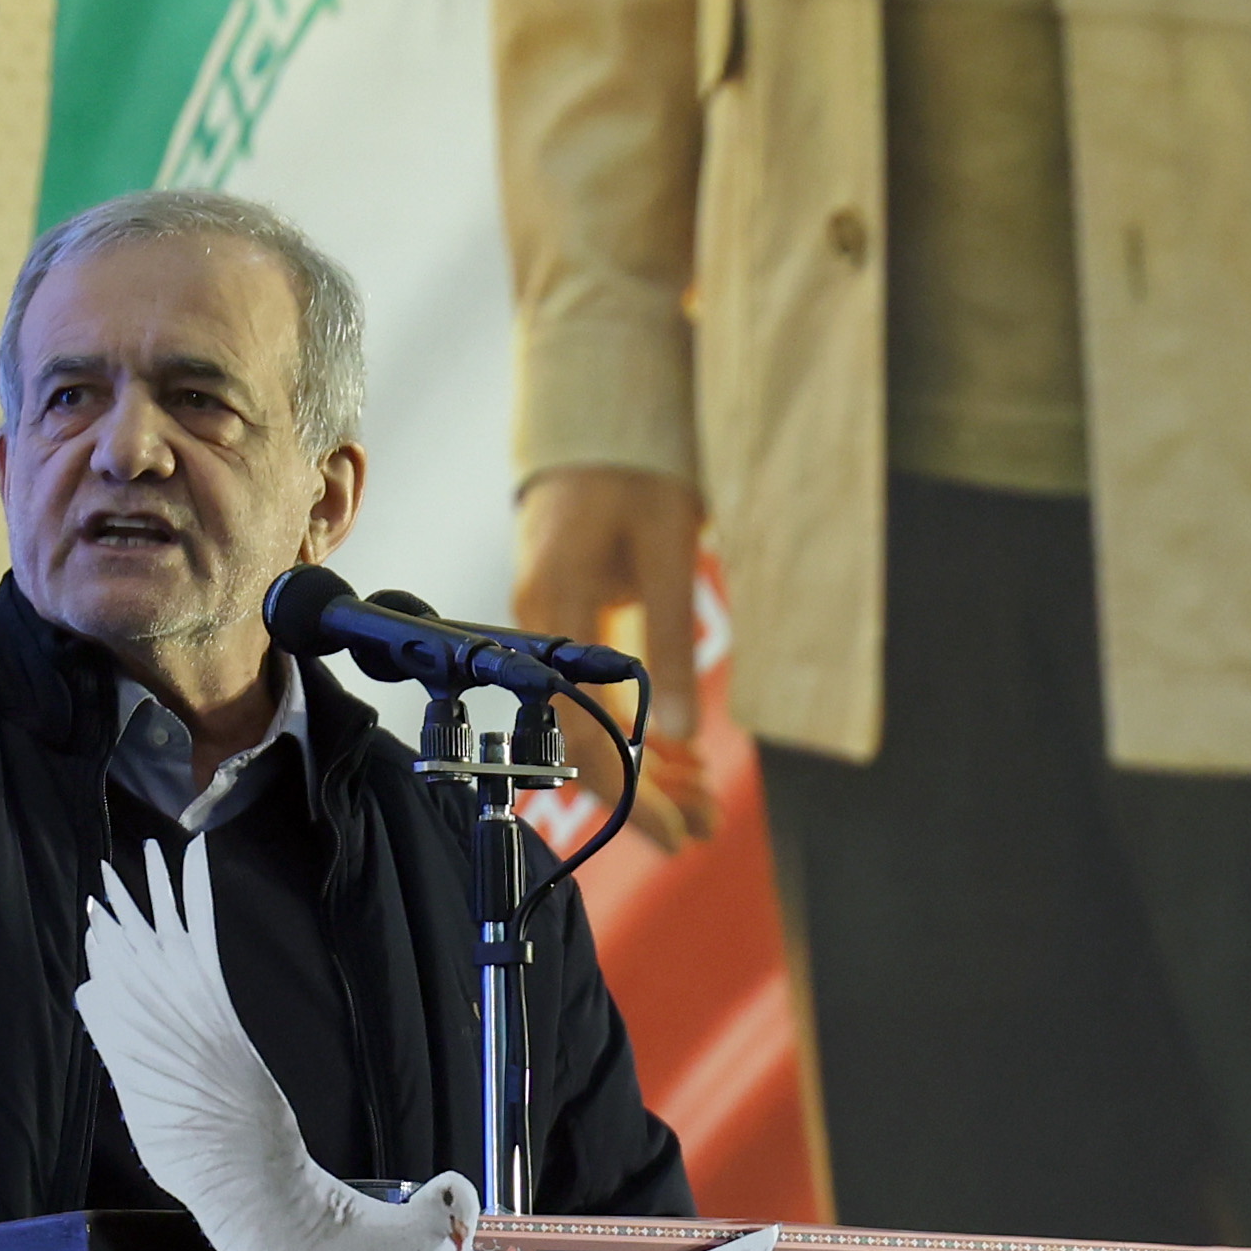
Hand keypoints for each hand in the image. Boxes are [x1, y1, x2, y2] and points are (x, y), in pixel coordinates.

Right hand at [513, 465, 712, 848]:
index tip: (674, 835)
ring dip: (650, 764)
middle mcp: (541, 626)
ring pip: (595, 720)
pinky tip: (683, 758)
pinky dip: (641, 726)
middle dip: (646, 790)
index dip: (626, 790)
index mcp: (553, 607)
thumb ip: (670, 642)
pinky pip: (600, 693)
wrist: (599, 414)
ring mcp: (552, 626)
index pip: (579, 728)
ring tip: (709, 804)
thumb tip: (678, 735)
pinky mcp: (572, 622)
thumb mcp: (668, 548)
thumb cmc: (634, 469)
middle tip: (704, 830)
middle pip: (584, 736)